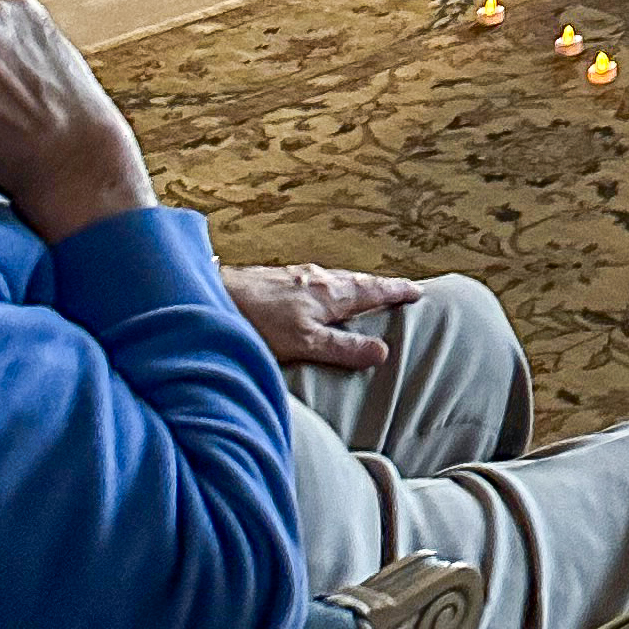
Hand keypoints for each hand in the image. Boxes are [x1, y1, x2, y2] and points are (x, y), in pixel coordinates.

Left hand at [221, 261, 422, 371]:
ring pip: (336, 279)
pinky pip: (316, 281)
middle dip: (379, 286)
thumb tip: (382, 352)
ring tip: (363, 291)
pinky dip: (330, 287)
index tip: (418, 291)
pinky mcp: (276, 279)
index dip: (396, 291)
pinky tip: (317, 294)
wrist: (210, 294)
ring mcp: (296, 276)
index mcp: (331, 293)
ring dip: (355, 285)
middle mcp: (318, 279)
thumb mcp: (304, 342)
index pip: (373, 290)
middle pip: (357, 281)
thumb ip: (342, 348)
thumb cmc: (257, 320)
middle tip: (398, 289)